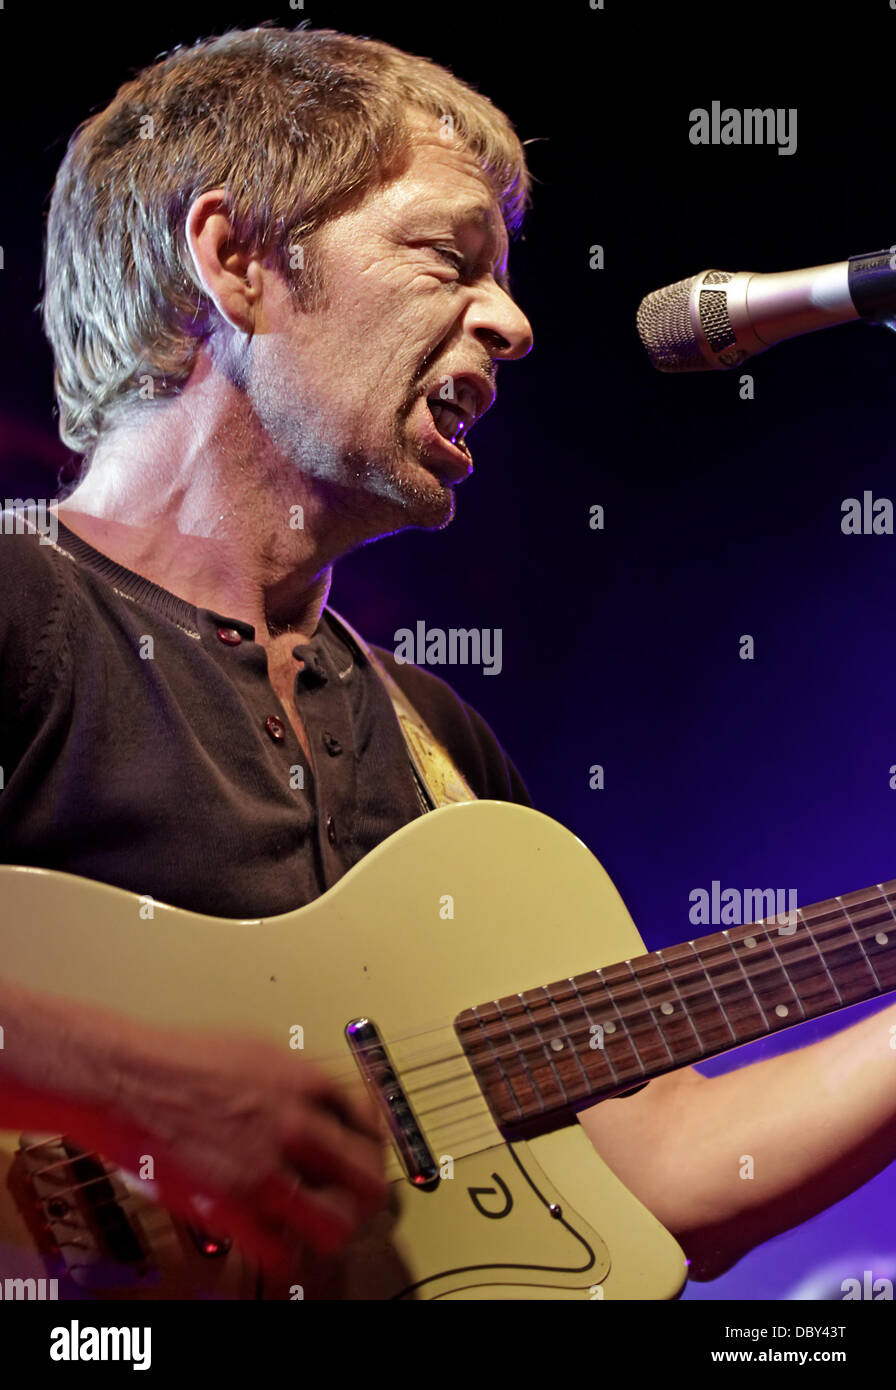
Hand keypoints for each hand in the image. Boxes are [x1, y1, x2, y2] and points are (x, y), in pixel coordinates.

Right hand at [87, 1031, 388, 1275]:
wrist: (124, 1077)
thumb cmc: (176, 1060)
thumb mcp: (255, 1050)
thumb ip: (293, 1081)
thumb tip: (315, 1101)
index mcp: (303, 1081)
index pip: (369, 1121)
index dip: (372, 1143)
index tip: (365, 1156)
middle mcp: (295, 1124)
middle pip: (367, 1174)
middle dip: (366, 1192)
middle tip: (355, 1201)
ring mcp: (265, 1166)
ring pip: (338, 1221)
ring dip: (334, 1228)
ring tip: (321, 1228)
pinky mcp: (231, 1204)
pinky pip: (281, 1250)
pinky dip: (284, 1254)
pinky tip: (276, 1245)